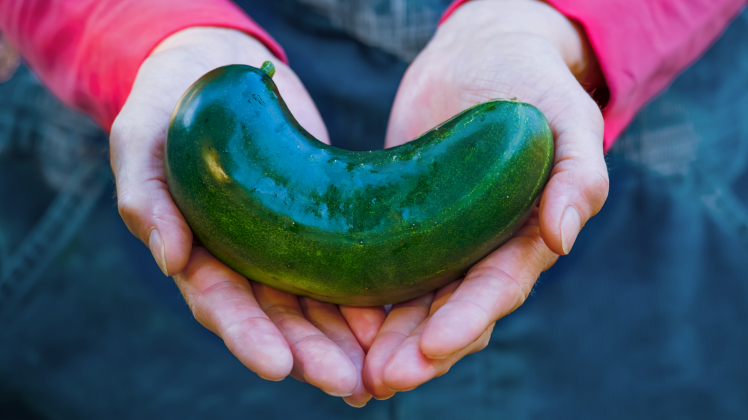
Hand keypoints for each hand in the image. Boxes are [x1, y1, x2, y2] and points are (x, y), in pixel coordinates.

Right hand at [109, 27, 384, 405]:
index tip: (278, 366)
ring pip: (314, 304)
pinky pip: (341, 267)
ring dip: (344, 339)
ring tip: (378, 369)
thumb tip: (169, 258)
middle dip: (309, 353)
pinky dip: (364, 297)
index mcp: (196, 253)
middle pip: (275, 318)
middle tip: (345, 382)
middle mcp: (241, 262)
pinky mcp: (315, 225)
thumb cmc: (166, 111)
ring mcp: (281, 247)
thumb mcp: (140, 144)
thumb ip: (146, 198)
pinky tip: (393, 321)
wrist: (211, 77)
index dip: (247, 336)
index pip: (221, 304)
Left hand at [364, 0, 608, 396]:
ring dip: (386, 342)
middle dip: (419, 350)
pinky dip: (359, 302)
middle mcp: (481, 250)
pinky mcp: (401, 225)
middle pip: (450, 311)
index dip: (467, 320)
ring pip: (412, 304)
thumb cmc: (532, 83)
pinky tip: (331, 326)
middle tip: (383, 381)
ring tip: (354, 376)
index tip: (434, 348)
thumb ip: (578, 176)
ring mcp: (439, 241)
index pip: (497, 287)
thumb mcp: (567, 120)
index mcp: (524, 236)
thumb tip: (563, 238)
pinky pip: (379, 269)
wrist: (479, 59)